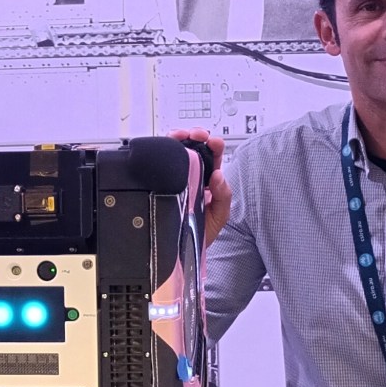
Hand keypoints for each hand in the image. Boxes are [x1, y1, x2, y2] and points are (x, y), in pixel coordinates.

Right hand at [170, 128, 231, 247]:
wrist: (183, 253)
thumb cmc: (201, 233)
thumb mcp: (219, 216)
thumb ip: (224, 196)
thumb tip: (219, 176)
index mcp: (209, 182)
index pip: (213, 158)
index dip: (212, 145)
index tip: (210, 140)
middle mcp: (193, 177)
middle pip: (193, 149)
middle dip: (194, 136)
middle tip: (193, 134)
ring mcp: (176, 179)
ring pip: (176, 153)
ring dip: (177, 140)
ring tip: (178, 136)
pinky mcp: (162, 183)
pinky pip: (162, 165)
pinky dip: (162, 153)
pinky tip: (163, 150)